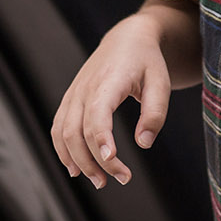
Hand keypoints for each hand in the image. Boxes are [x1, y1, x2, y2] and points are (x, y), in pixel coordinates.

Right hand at [50, 14, 170, 188]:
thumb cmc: (147, 61)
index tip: (111, 159)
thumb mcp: (161, 83)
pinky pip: (58, 128)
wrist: (127, 38)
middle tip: (121, 179)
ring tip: (99, 181)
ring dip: (77, 161)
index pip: (97, 113)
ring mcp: (74, 93)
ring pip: (63, 133)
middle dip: (94, 161)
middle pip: (77, 131)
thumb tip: (144, 144)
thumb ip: (155, 113)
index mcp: (109, 80)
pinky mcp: (70, 99)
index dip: (100, 138)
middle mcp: (85, 88)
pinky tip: (76, 168)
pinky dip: (63, 150)